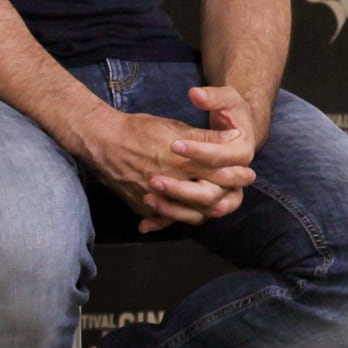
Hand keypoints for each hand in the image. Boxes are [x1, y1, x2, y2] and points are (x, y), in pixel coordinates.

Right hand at [75, 88, 256, 233]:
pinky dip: (178, 218)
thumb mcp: (175, 128)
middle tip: (238, 190)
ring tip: (217, 202)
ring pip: (192, 215)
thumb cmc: (140, 129)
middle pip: (210, 199)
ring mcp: (155, 198)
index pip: (221, 174)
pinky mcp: (142, 206)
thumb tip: (233, 139)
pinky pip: (166, 220)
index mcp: (182, 161)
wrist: (101, 141)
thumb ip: (204, 137)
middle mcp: (170, 182)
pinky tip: (187, 212)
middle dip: (228, 195)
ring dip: (207, 210)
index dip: (237, 175)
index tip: (246, 173)